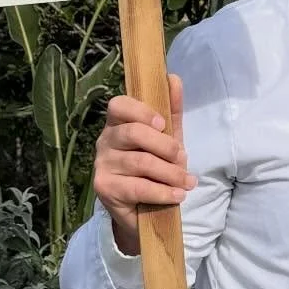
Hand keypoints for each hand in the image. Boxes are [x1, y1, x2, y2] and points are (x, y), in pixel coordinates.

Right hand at [93, 74, 193, 254]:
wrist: (144, 209)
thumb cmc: (155, 168)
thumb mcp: (167, 139)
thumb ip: (171, 111)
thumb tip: (173, 78)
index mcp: (118, 124)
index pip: (118, 105)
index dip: (141, 111)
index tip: (161, 123)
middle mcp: (105, 141)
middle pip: (133, 133)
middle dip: (165, 146)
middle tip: (182, 158)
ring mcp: (102, 165)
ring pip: (140, 162)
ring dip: (171, 173)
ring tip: (187, 182)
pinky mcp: (104, 188)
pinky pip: (138, 187)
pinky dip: (163, 192)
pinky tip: (178, 195)